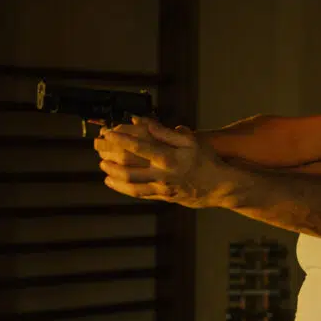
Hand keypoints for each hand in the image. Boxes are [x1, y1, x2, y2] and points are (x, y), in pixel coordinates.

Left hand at [95, 117, 227, 207]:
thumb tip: (147, 123)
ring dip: (114, 176)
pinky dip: (123, 188)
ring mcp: (161, 188)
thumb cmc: (207, 161)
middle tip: (99, 151)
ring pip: (131, 185)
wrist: (220, 187)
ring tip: (103, 167)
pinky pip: (139, 194)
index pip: (139, 147)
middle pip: (129, 169)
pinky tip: (114, 183)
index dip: (121, 139)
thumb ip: (167, 133)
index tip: (109, 133)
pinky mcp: (163, 197)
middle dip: (110, 159)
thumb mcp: (192, 142)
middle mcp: (162, 175)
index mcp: (169, 158)